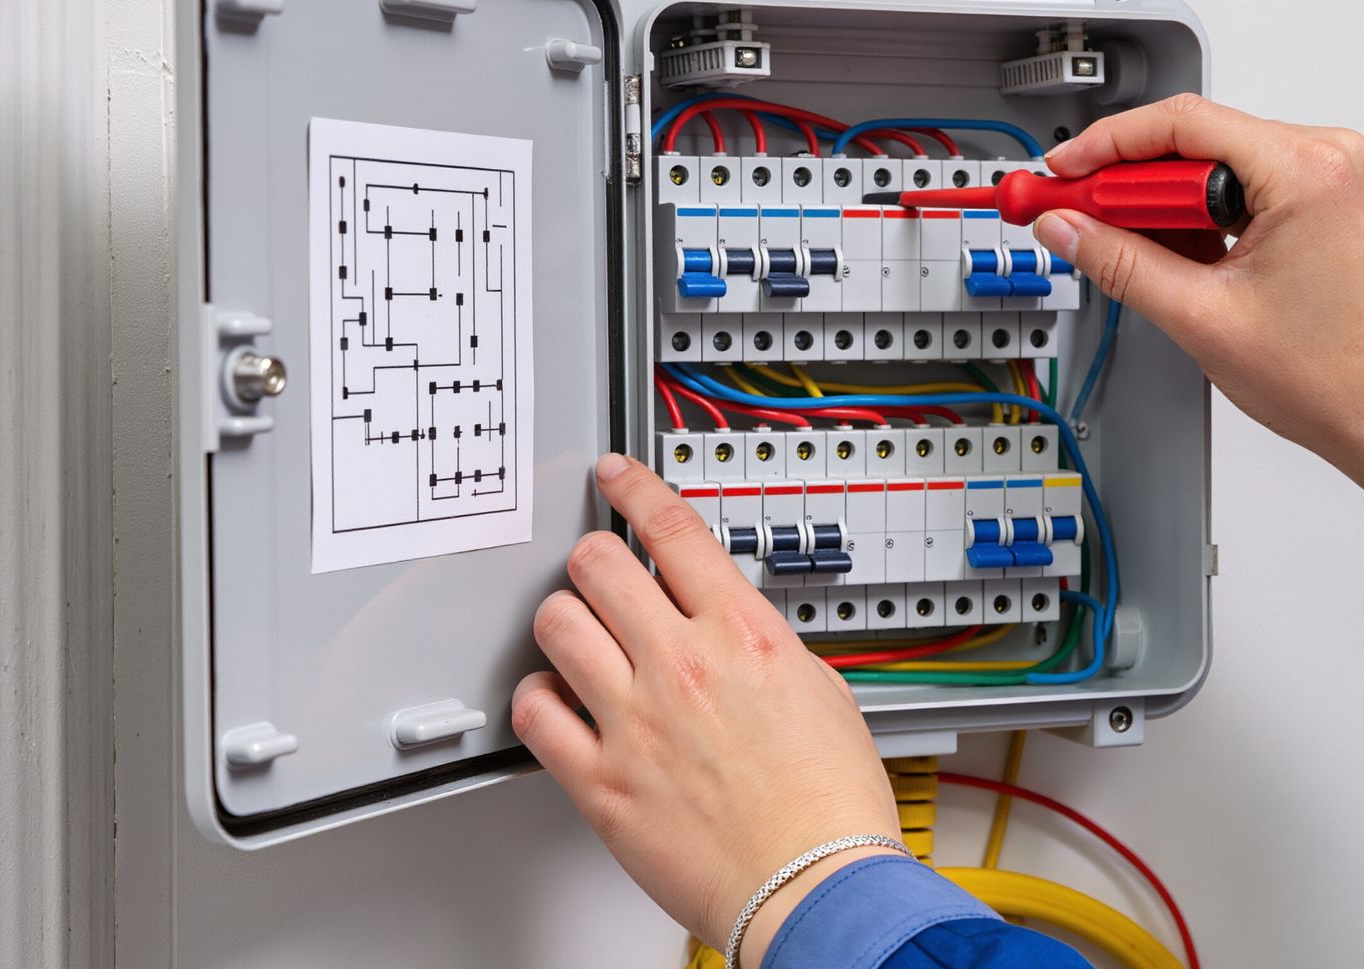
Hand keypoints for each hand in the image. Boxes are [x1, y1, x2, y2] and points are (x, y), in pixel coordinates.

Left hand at [512, 454, 901, 964]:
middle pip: (598, 564)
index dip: (632, 488)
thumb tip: (729, 625)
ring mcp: (635, 721)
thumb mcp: (819, 691)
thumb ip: (761, 645)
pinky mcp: (601, 782)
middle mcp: (682, 666)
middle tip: (595, 570)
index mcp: (743, 635)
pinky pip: (534, 714)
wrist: (815, 886)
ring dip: (562, 621)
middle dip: (593, 558)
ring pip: (557, 624)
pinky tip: (555, 702)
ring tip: (576, 637)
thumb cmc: (830, 806)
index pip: (671, 529)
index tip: (614, 477)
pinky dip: (536, 699)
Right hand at [1033, 94, 1363, 533]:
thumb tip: (1065, 227)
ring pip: (1208, 164)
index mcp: (1306, 172)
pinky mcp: (1316, 199)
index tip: (1059, 175)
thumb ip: (1119, 262)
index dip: (1105, 147)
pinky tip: (1170, 256)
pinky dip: (1192, 217)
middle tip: (1071, 217)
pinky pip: (1234, 185)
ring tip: (1124, 251)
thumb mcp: (1199, 317)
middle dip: (1124, 182)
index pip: (1181, 124)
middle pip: (1192, 140)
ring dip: (1157, 203)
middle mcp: (1324, 158)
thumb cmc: (1329, 375)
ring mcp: (1323, 177)